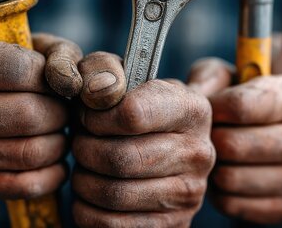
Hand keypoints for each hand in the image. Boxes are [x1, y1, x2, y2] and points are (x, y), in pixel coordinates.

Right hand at [0, 33, 82, 198]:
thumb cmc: (17, 72)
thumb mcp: (37, 49)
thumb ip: (60, 56)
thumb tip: (70, 86)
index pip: (21, 70)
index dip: (48, 77)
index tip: (49, 82)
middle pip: (28, 115)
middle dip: (58, 112)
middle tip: (60, 110)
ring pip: (32, 152)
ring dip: (59, 142)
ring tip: (56, 131)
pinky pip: (28, 186)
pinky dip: (53, 173)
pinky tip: (53, 159)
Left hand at [71, 52, 215, 226]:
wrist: (158, 144)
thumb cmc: (132, 108)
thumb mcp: (122, 76)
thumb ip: (102, 69)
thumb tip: (96, 93)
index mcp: (193, 109)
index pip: (132, 114)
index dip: (95, 115)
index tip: (88, 115)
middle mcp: (200, 152)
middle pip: (119, 158)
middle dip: (84, 148)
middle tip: (80, 141)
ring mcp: (190, 194)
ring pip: (112, 194)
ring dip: (83, 179)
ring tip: (85, 165)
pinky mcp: (174, 225)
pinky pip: (111, 224)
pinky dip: (86, 210)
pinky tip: (90, 192)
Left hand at [188, 58, 281, 223]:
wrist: (270, 140)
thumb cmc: (242, 102)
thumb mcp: (228, 78)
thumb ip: (211, 77)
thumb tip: (197, 97)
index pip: (239, 106)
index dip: (212, 109)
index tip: (208, 110)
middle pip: (232, 145)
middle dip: (210, 141)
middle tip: (208, 137)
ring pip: (229, 177)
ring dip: (212, 168)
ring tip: (216, 156)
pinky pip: (232, 204)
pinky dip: (218, 193)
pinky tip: (226, 176)